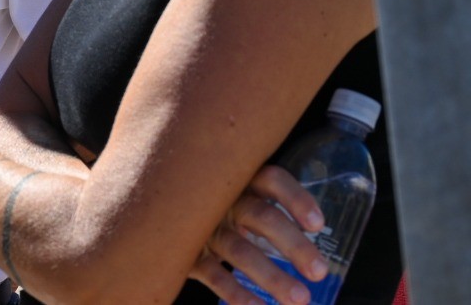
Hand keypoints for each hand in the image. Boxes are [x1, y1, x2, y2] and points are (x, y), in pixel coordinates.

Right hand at [190, 165, 327, 304]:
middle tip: (318, 272)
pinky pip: (213, 274)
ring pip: (240, 250)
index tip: (318, 225)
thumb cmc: (210, 205)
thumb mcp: (232, 192)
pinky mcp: (187, 253)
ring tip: (300, 299)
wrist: (154, 206)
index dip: (296, 199)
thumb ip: (262, 202)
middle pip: (262, 217)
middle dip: (293, 245)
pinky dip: (236, 293)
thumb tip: (314, 229)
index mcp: (239, 181)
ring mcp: (202, 226)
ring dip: (272, 277)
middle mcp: (222, 200)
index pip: (272, 180)